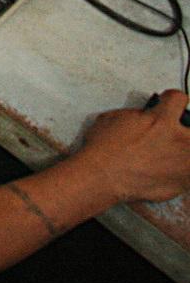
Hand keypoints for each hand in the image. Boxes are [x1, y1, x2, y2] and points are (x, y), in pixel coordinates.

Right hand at [76, 90, 189, 204]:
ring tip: (170, 153)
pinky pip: (188, 175)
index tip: (170, 102)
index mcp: (161, 121)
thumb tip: (144, 116)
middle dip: (184, 128)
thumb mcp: (113, 118)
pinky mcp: (183, 183)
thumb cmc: (103, 152)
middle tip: (174, 132)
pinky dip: (181, 172)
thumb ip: (137, 115)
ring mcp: (184, 164)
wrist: (102, 178)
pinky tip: (168, 171)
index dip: (171, 99)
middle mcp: (178, 141)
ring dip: (184, 151)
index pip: (179, 99)